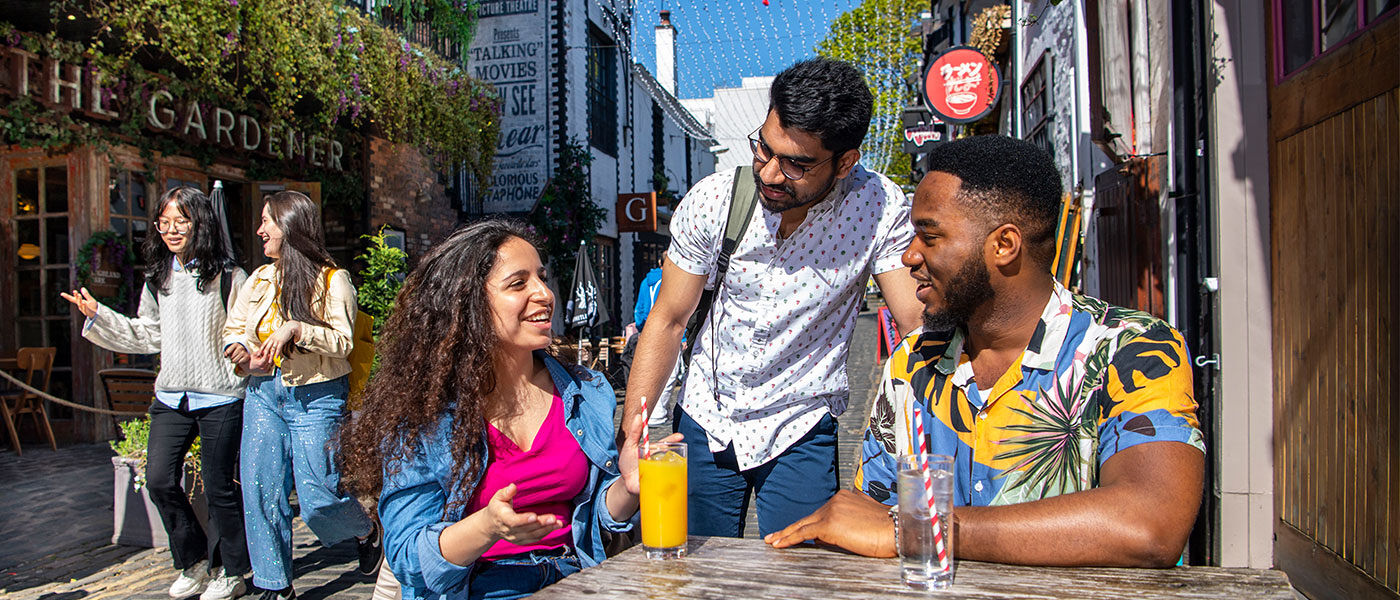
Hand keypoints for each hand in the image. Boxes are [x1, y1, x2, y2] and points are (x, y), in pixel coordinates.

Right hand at [60, 287, 99, 317]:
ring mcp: (83, 309)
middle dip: (76, 296)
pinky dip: (84, 305)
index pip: (72, 299)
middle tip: (75, 291)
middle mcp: (80, 305)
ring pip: (80, 304)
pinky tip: (84, 302)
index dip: (67, 296)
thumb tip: (82, 288)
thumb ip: (86, 294)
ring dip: (79, 299)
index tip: (62, 294)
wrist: (97, 314)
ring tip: (79, 295)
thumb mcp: (90, 299)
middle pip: (76, 300)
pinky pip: (85, 308)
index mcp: (79, 302)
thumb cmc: (93, 307)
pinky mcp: (87, 312)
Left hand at [223, 343, 251, 370]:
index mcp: (236, 344)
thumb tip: (226, 355)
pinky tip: (238, 360)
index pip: (228, 351)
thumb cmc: (235, 351)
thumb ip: (226, 352)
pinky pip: (239, 361)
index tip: (227, 355)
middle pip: (232, 356)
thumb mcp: (230, 350)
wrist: (244, 352)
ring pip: (235, 359)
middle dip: (230, 358)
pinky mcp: (246, 356)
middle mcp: (240, 347)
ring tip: (234, 360)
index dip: (226, 354)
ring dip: (233, 361)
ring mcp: (244, 352)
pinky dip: (237, 362)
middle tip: (231, 358)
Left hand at [253, 321, 300, 365]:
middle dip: (264, 355)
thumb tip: (271, 341)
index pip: (263, 344)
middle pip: (266, 348)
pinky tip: (276, 357)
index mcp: (270, 337)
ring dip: (270, 356)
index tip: (258, 354)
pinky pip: (278, 349)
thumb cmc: (283, 331)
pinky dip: (277, 354)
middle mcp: (272, 339)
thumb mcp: (276, 334)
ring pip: (272, 350)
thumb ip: (273, 338)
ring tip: (270, 361)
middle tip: (262, 360)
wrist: (289, 327)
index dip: (260, 349)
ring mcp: (276, 340)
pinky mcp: (281, 341)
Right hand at [478, 483, 562, 544]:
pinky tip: (555, 527)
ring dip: (547, 529)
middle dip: (541, 524)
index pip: (513, 521)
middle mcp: (509, 531)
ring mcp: (516, 538)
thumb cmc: (497, 508)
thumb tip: (513, 486)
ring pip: (532, 535)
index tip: (534, 516)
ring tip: (559, 523)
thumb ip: (506, 492)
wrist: (492, 526)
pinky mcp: (522, 541)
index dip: (524, 520)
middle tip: (553, 518)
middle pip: (526, 529)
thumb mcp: (498, 498)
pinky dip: (546, 533)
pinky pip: (535, 538)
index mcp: (503, 519)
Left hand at [617, 409, 682, 495]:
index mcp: (654, 452)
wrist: (625, 482)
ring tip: (664, 470)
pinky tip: (664, 485)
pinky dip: (665, 485)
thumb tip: (638, 416)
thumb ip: (634, 432)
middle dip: (678, 455)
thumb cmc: (628, 463)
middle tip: (680, 452)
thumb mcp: (629, 446)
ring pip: (670, 470)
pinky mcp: (657, 485)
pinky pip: (664, 485)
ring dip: (671, 470)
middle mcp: (659, 462)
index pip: (665, 444)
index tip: (680, 436)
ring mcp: (659, 473)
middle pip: (671, 456)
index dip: (673, 440)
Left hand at [763, 489, 897, 557]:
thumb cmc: (888, 531)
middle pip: (809, 517)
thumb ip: (844, 525)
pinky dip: (790, 538)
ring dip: (787, 534)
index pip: (821, 513)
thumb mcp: (864, 523)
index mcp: (845, 497)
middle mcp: (837, 499)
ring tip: (773, 542)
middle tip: (774, 536)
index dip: (807, 523)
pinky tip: (779, 544)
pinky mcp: (830, 523)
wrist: (898, 530)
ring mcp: (832, 510)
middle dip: (790, 528)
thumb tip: (823, 536)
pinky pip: (805, 532)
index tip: (794, 531)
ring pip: (804, 524)